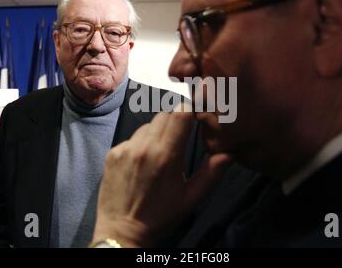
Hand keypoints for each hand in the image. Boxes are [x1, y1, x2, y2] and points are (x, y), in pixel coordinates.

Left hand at [92, 109, 231, 246]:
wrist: (122, 231)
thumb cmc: (161, 215)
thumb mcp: (191, 198)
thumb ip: (211, 173)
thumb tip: (229, 153)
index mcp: (167, 156)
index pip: (181, 114)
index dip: (191, 110)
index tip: (196, 117)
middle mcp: (144, 147)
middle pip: (164, 115)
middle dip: (176, 120)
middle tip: (180, 137)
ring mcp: (125, 148)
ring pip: (147, 125)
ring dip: (158, 132)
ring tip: (160, 153)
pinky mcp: (113, 153)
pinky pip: (132, 138)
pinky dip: (141, 143)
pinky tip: (142, 162)